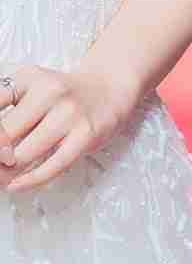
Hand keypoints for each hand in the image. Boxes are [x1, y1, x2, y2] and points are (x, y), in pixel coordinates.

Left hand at [0, 64, 133, 193]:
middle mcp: (50, 92)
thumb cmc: (65, 95)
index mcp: (29, 78)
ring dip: (7, 172)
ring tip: (2, 177)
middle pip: (6, 135)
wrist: (109, 89)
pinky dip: (30, 180)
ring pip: (25, 154)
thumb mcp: (31, 88)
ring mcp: (70, 114)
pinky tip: (16, 185)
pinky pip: (53, 165)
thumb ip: (9, 110)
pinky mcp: (86, 135)